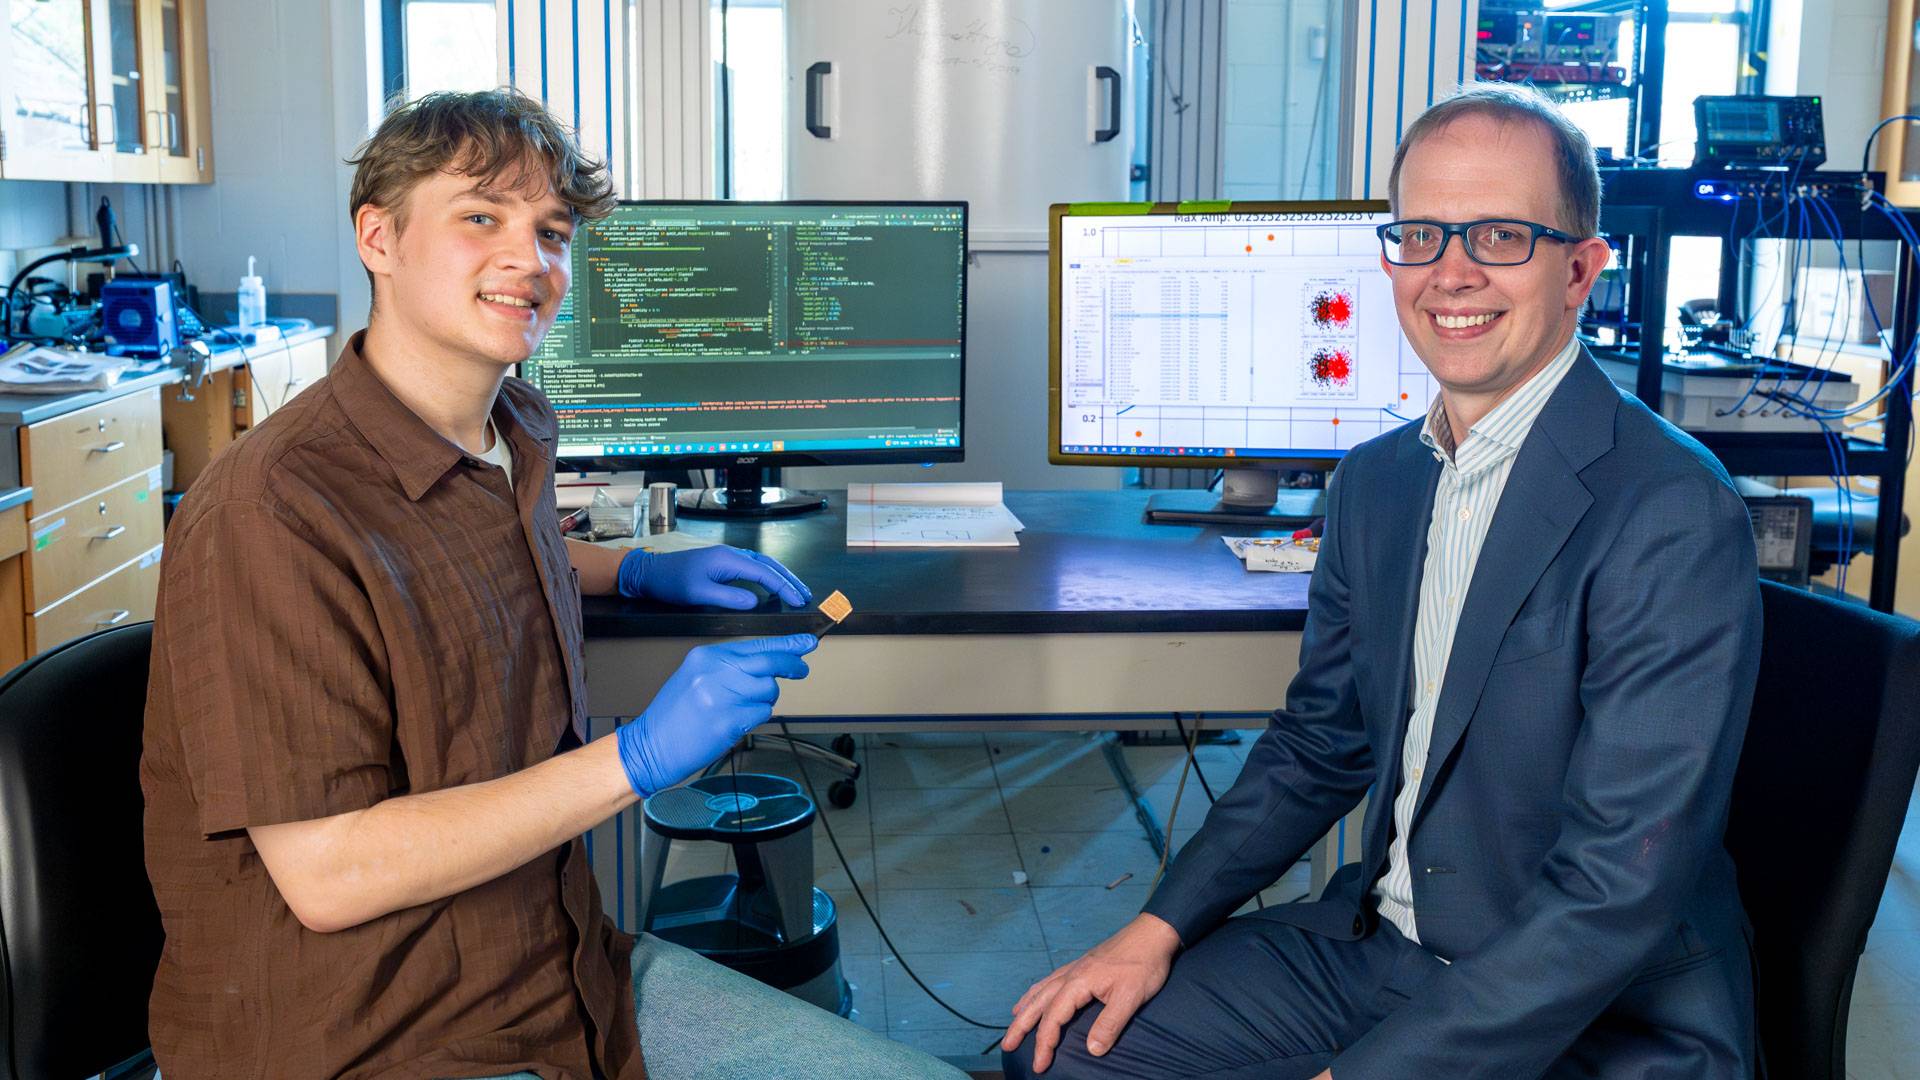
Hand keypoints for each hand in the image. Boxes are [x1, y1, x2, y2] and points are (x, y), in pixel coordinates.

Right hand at [615, 634, 817, 796]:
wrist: (651, 746)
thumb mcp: (696, 677)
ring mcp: (723, 697)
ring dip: (764, 700)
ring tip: (739, 709)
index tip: (806, 643)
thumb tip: (771, 660)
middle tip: (801, 669)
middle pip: (769, 662)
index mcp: (706, 656)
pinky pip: (761, 713)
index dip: (786, 644)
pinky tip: (734, 722)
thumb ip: (730, 667)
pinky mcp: (729, 722)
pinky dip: (755, 718)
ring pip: (768, 690)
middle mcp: (715, 672)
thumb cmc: (674, 714)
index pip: (756, 645)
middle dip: (791, 665)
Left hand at [616, 545, 811, 608]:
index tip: (798, 600)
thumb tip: (754, 601)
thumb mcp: (697, 594)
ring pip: (762, 564)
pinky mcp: (723, 563)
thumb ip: (728, 598)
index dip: (783, 587)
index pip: (764, 573)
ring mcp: (727, 558)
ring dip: (781, 576)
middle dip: (790, 579)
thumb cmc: (670, 583)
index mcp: (727, 559)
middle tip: (806, 595)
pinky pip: (753, 567)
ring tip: (796, 591)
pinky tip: (772, 586)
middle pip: (769, 564)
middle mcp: (730, 554)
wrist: (649, 573)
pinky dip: (768, 576)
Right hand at [1001, 912, 1180, 1071]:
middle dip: (1022, 1026)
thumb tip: (1092, 1050)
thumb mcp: (1131, 997)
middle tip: (1008, 1046)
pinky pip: (1051, 979)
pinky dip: (1038, 991)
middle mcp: (1071, 974)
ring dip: (1026, 1008)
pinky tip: (1036, 994)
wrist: (1153, 932)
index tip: (1039, 1065)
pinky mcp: (1083, 964)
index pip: (1054, 1018)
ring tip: (1014, 1022)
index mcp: (1079, 982)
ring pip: (1042, 990)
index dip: (1044, 1043)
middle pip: (1039, 1003)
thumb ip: (1110, 1024)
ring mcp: (1076, 967)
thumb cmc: (1144, 963)